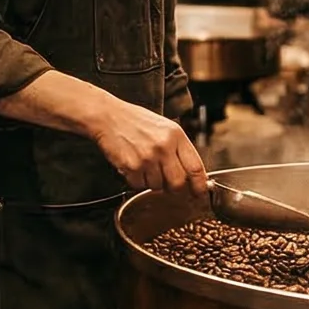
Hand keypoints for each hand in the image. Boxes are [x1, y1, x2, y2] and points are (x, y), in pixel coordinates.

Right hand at [89, 99, 210, 195]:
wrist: (108, 116)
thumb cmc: (135, 121)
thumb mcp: (164, 127)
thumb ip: (178, 147)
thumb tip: (190, 171)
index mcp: (175, 135)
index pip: (195, 167)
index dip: (200, 184)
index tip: (200, 192)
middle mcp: (164, 146)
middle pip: (178, 182)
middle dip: (174, 187)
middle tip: (167, 183)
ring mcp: (148, 158)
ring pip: (158, 186)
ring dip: (152, 182)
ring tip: (144, 166)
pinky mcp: (132, 166)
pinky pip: (139, 185)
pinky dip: (136, 181)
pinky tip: (133, 166)